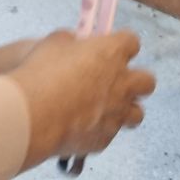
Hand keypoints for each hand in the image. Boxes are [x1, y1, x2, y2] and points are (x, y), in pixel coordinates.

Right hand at [8, 30, 154, 168]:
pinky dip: (100, 129)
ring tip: (104, 108)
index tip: (110, 47)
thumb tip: (73, 44)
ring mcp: (116, 113)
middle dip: (135, 80)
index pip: (132, 42)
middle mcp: (122, 83)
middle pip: (147, 82)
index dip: (122, 45)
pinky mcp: (105, 138)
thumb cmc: (41, 73)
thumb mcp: (54, 42)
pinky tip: (81, 125)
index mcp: (112, 53)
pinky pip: (110, 133)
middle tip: (116, 81)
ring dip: (125, 109)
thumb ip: (71, 41)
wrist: (32, 115)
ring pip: (137, 113)